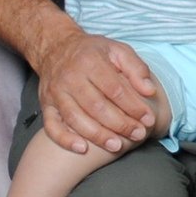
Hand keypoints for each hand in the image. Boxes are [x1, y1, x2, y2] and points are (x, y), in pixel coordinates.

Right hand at [35, 29, 158, 155]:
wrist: (56, 48)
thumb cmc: (92, 52)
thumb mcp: (118, 50)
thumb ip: (136, 68)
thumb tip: (150, 91)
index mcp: (90, 62)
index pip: (114, 89)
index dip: (133, 106)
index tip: (148, 119)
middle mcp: (70, 77)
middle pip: (96, 107)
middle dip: (120, 124)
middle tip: (138, 135)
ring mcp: (56, 93)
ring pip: (76, 119)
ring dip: (98, 135)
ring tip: (117, 146)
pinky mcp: (45, 105)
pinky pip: (52, 126)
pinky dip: (65, 140)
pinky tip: (82, 149)